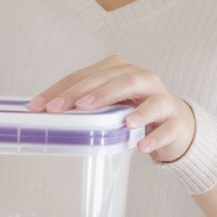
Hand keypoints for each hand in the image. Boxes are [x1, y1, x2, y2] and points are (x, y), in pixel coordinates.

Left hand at [28, 56, 194, 161]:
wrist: (175, 125)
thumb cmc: (133, 111)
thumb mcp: (107, 105)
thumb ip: (83, 103)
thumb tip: (44, 111)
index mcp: (119, 70)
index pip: (86, 75)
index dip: (62, 89)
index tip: (40, 106)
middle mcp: (142, 78)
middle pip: (115, 81)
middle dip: (90, 94)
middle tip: (70, 107)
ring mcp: (162, 98)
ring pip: (148, 98)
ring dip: (133, 110)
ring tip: (117, 121)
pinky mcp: (176, 121)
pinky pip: (166, 128)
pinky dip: (154, 137)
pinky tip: (141, 146)